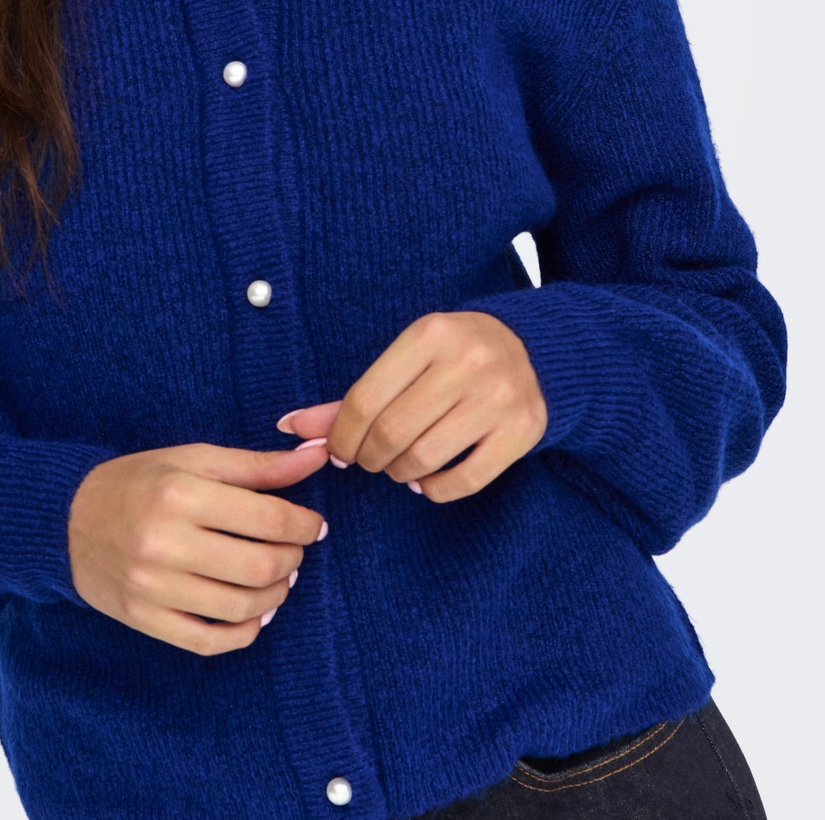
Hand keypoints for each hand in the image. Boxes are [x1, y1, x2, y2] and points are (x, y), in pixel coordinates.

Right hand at [67, 440, 328, 654]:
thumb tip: (317, 455)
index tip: (313, 524)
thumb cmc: (139, 482)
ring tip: (276, 578)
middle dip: (292, 558)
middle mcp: (165, 541)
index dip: (303, 523)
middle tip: (294, 549)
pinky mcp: (145, 620)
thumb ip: (257, 464)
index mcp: (180, 492)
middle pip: (259, 565)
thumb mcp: (193, 459)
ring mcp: (153, 587)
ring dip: (275, 595)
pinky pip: (210, 641)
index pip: (266, 516)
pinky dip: (243, 632)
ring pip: (240, 608)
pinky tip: (252, 612)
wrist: (67, 521)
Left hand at [276, 311, 546, 502]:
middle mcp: (467, 361)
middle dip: (369, 457)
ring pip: (425, 458)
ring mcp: (499, 397)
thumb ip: (351, 396)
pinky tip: (428, 480)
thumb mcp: (406, 359)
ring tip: (398, 466)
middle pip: (392, 432)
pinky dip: (436, 490)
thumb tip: (290, 427)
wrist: (534, 349)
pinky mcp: (523, 430)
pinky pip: (465, 480)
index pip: (365, 399)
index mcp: (429, 334)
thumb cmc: (453, 354)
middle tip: (368, 460)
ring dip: (400, 473)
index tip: (339, 450)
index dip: (342, 435)